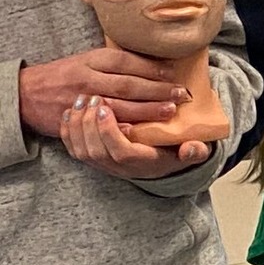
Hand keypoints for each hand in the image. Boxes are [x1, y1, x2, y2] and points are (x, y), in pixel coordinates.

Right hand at [21, 48, 189, 137]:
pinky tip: (142, 129)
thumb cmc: (62, 75)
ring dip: (148, 109)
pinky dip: (124, 126)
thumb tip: (150, 64)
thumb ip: (112, 62)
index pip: (127, 61)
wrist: (25, 94)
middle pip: (129, 84)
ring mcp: (81, 100)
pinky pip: (103, 124)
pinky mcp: (76, 120)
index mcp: (91, 59)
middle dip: (158, 90)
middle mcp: (87, 78)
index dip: (152, 68)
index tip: (173, 73)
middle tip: (181, 94)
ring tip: (170, 111)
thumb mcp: (84, 60)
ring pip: (120, 105)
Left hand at [59, 94, 210, 178]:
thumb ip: (195, 151)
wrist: (160, 165)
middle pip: (94, 150)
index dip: (109, 132)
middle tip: (91, 97)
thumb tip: (192, 148)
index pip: (119, 152)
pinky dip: (68, 130)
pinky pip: (72, 148)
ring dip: (77, 124)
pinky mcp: (92, 158)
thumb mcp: (192, 152)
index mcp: (142, 163)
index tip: (106, 108)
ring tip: (81, 99)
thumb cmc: (174, 151)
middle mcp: (118, 167)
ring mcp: (102, 164)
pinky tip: (70, 110)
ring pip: (80, 150)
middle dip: (89, 123)